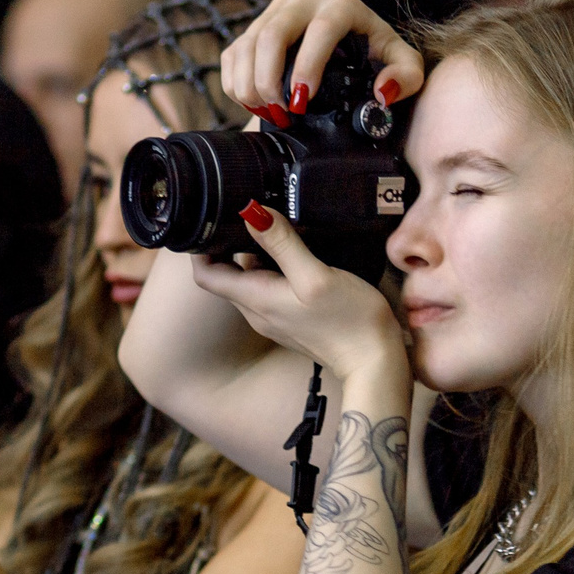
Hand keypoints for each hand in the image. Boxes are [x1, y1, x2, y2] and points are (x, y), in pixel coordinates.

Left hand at [191, 199, 410, 381]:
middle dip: (228, 245)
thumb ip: (282, 244)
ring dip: (255, 254)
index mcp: (254, 299)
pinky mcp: (291, 318)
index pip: (206, 276)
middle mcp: (256, 311)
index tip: (211, 221)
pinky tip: (296, 251)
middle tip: (246, 213)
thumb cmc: (347, 319)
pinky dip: (274, 267)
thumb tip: (251, 213)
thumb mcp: (314, 275)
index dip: (200, 249)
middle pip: (226, 275)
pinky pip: (271, 288)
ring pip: (250, 280)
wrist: (372, 361)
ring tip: (275, 225)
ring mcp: (273, 317)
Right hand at [219, 0, 422, 120]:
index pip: (321, 28)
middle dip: (270, 79)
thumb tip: (382, 90)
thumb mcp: (401, 66)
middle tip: (281, 113)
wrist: (345, 50)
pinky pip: (233, 55)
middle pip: (273, 33)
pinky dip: (236, 85)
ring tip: (269, 113)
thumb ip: (406, 76)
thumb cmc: (374, 58)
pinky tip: (255, 104)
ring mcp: (276, 10)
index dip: (308, 65)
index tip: (301, 100)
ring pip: (248, 45)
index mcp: (343, 5)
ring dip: (251, 86)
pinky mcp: (253, 26)